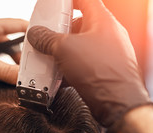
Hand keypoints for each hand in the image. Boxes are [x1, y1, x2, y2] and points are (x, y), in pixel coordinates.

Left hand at [0, 18, 27, 83]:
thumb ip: (4, 71)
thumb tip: (22, 80)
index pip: (18, 24)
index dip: (33, 33)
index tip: (44, 44)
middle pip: (12, 38)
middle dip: (22, 52)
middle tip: (31, 67)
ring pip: (2, 48)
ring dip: (10, 60)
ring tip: (17, 73)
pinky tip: (2, 73)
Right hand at [27, 0, 152, 132]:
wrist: (116, 102)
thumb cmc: (99, 71)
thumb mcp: (64, 49)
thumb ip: (47, 39)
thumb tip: (36, 34)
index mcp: (102, 20)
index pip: (84, 0)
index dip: (68, 1)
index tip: (56, 5)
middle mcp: (108, 33)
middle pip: (81, 23)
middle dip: (62, 30)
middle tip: (47, 35)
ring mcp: (108, 52)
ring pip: (81, 45)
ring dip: (64, 50)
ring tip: (51, 56)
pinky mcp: (105, 69)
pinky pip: (84, 61)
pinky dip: (71, 65)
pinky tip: (60, 74)